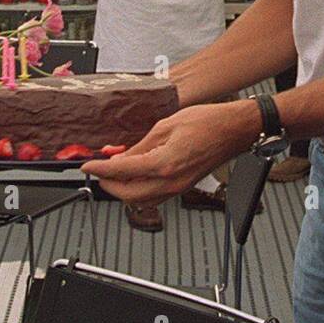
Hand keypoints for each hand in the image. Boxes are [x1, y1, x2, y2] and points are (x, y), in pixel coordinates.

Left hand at [82, 102, 259, 203]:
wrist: (235, 130)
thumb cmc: (209, 122)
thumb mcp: (166, 126)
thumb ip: (140, 146)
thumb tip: (121, 157)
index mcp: (165, 164)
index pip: (121, 172)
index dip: (100, 169)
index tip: (88, 165)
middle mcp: (171, 182)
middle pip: (127, 195)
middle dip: (108, 184)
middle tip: (99, 171)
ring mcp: (179, 188)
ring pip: (141, 200)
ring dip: (124, 189)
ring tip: (116, 172)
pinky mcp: (183, 188)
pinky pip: (155, 196)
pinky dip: (140, 189)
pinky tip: (136, 175)